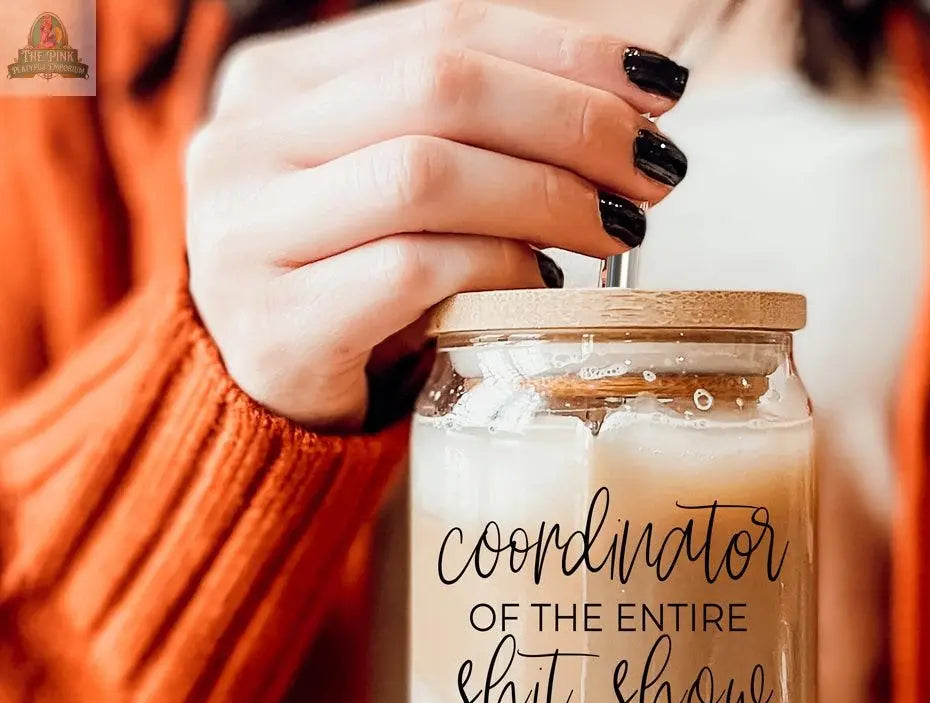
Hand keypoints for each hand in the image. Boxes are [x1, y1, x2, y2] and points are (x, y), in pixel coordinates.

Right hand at [186, 0, 689, 429]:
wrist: (268, 407)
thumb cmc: (351, 290)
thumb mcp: (392, 191)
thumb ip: (467, 137)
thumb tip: (621, 111)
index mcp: (275, 84)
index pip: (438, 30)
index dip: (562, 49)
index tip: (656, 85)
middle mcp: (242, 142)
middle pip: (437, 89)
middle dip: (570, 121)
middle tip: (653, 168)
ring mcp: (245, 236)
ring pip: (425, 174)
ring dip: (547, 195)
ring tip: (619, 226)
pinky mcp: (276, 326)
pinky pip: (413, 272)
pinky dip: (498, 271)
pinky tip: (545, 287)